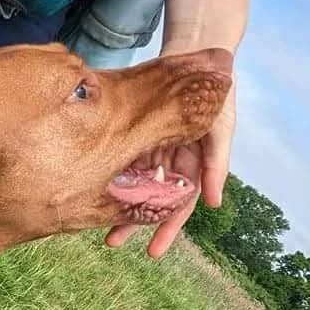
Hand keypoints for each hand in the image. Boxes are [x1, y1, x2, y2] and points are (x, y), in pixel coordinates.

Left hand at [105, 83, 235, 257]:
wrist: (194, 56)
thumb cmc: (214, 94)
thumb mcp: (218, 130)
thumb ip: (216, 165)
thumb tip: (214, 204)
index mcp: (190, 167)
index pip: (178, 206)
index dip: (166, 229)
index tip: (153, 252)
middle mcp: (167, 162)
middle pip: (148, 199)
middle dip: (132, 224)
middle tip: (112, 243)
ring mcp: (149, 148)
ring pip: (130, 182)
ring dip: (115, 202)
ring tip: (95, 221)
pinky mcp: (132, 133)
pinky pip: (119, 159)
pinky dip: (108, 175)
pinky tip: (90, 189)